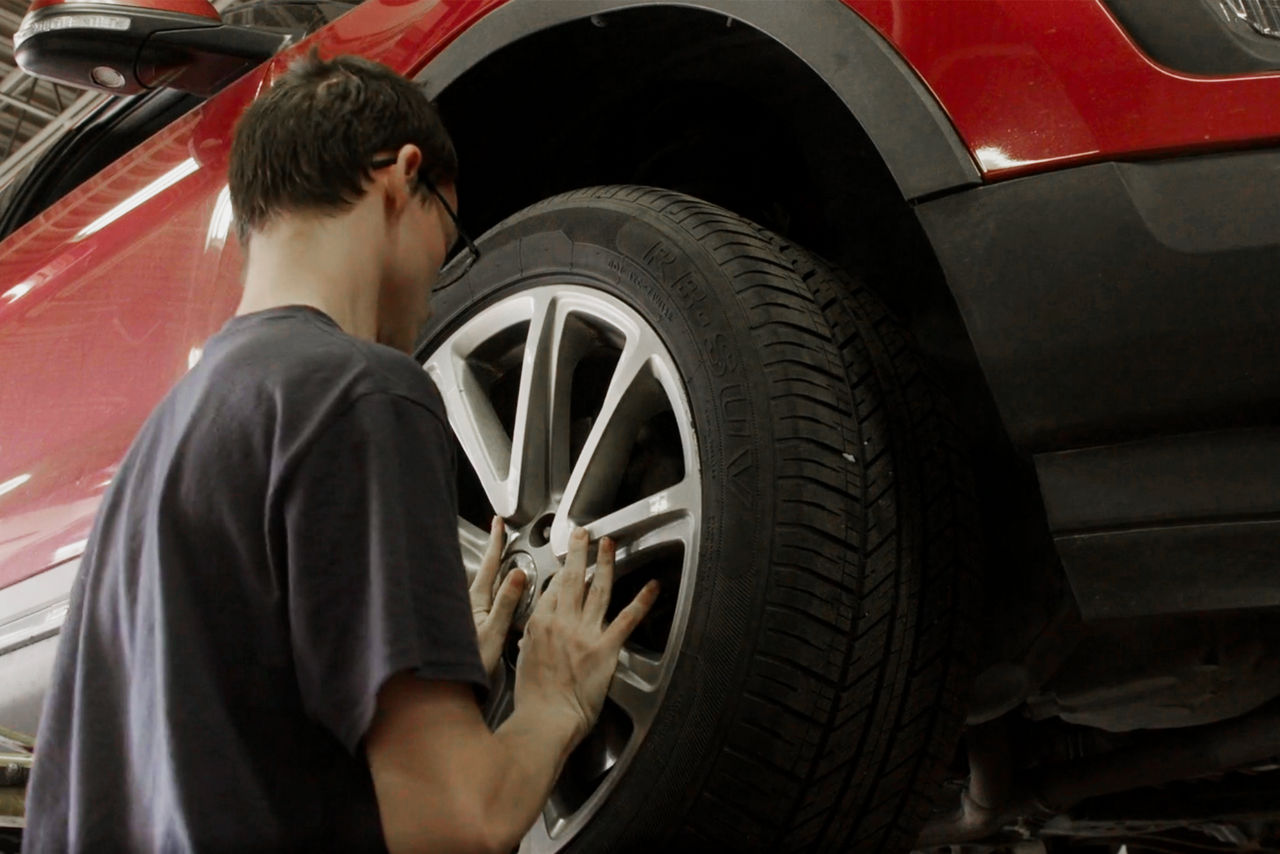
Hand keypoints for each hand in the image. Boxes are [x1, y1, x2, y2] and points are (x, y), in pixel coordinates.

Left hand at [469, 516, 524, 675]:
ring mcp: (463, 614)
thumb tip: (519, 573)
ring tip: (497, 556)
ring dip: (489, 570)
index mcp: (474, 601)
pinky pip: (476, 598)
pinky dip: (487, 588)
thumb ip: (506, 602)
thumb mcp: (494, 632)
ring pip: (478, 584)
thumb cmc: (469, 664)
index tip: (499, 522)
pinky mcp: (462, 625)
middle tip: (498, 532)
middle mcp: (465, 604)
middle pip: (482, 570)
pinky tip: (491, 591)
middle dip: (491, 552)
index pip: (489, 565)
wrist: (447, 688)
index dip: (496, 542)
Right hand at [513, 528, 659, 744]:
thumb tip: (534, 632)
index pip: (551, 589)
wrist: (546, 719)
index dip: (560, 572)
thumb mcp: (523, 661)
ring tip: (608, 545)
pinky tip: (652, 587)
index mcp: (539, 625)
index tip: (567, 561)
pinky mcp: (605, 648)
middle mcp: (562, 623)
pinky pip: (627, 619)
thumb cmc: (534, 699)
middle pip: (572, 580)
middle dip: (578, 553)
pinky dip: (641, 601)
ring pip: (597, 590)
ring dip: (604, 564)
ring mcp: (584, 633)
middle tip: (583, 534)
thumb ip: (532, 640)